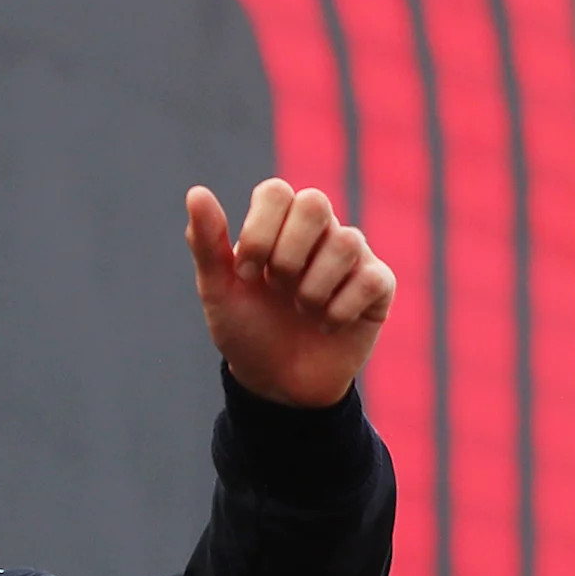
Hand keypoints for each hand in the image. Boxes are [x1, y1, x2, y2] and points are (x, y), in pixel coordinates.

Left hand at [185, 179, 394, 407]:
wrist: (278, 383)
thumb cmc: (247, 330)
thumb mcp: (218, 290)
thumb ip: (206, 242)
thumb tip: (196, 192)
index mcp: (278, 223)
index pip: (275, 192)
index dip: (259, 232)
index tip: (247, 274)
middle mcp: (318, 230)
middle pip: (314, 202)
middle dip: (288, 254)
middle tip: (278, 288)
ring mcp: (352, 256)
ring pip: (346, 242)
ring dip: (312, 288)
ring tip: (302, 310)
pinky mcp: (378, 286)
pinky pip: (370, 279)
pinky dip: (340, 309)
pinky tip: (327, 325)